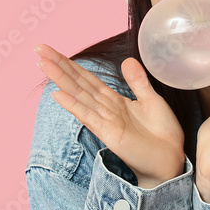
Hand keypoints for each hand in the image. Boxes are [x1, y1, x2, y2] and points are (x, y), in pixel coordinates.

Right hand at [34, 44, 185, 188]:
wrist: (170, 160)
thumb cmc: (162, 134)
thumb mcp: (152, 100)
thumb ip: (138, 82)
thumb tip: (127, 60)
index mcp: (114, 101)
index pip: (87, 78)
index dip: (70, 64)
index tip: (52, 50)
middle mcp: (105, 109)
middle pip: (78, 83)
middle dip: (59, 66)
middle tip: (39, 49)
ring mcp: (105, 121)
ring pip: (79, 96)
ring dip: (60, 80)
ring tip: (42, 64)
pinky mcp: (109, 134)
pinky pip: (88, 116)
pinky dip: (73, 105)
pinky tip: (57, 95)